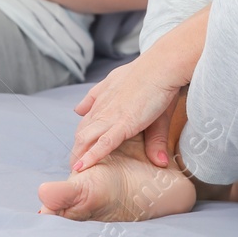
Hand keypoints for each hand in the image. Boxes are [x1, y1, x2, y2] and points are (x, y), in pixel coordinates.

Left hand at [68, 51, 186, 172]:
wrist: (163, 65)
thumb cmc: (149, 72)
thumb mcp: (117, 82)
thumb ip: (96, 96)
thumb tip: (76, 110)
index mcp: (102, 98)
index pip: (86, 120)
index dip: (82, 135)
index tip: (79, 147)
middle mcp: (103, 107)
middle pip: (82, 131)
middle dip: (77, 149)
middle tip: (74, 164)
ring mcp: (112, 115)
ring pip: (87, 138)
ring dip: (80, 155)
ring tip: (74, 172)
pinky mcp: (124, 122)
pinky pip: (104, 143)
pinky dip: (92, 156)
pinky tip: (82, 167)